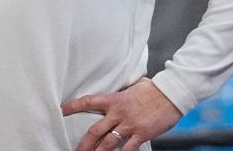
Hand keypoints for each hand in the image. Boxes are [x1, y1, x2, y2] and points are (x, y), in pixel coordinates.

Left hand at [62, 78, 181, 150]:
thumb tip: (115, 96)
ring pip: (107, 144)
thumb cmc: (152, 90)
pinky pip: (127, 149)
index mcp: (115, 99)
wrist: (171, 93)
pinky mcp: (141, 134)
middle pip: (95, 131)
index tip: (61, 110)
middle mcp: (119, 113)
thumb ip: (120, 95)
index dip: (73, 106)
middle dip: (83, 144)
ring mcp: (129, 125)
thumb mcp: (132, 88)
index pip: (89, 101)